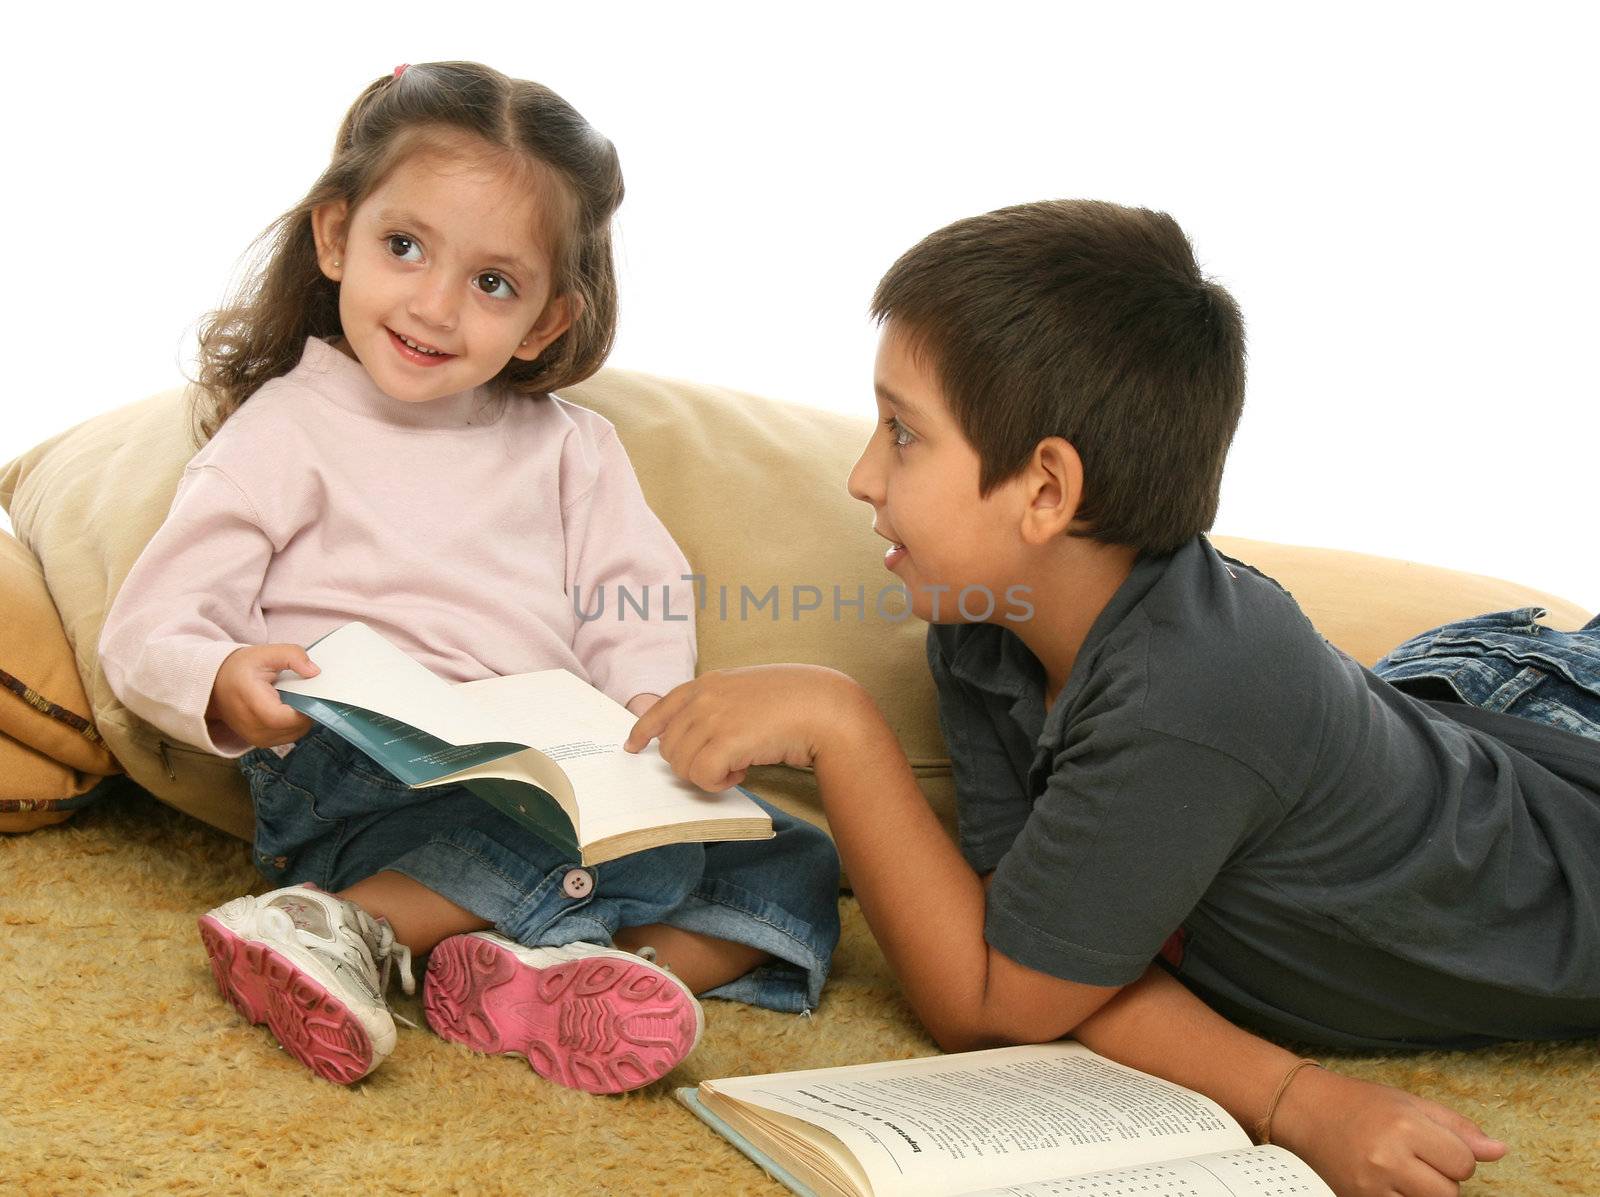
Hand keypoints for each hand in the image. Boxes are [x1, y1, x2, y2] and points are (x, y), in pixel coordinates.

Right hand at [206, 643, 320, 748]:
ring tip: (292, 698)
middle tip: (303, 692)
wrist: (217, 685)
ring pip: (295, 733)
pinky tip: (287, 708)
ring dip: (301, 717)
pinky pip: (289, 736)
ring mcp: (256, 738)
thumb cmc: (241, 668)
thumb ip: (293, 656)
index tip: (311, 693)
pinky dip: (295, 723)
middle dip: (307, 709)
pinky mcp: (261, 742)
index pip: (282, 717)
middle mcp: (251, 726)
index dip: (303, 708)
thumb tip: (314, 672)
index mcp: (250, 701)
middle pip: (294, 727)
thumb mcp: (266, 653)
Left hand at [623, 665, 863, 790]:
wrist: (825, 706)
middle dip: (690, 764)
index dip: (642, 730)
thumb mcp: (747, 692)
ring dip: (708, 775)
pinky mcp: (725, 741)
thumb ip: (718, 706)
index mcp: (707, 683)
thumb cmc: (796, 701)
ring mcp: (713, 718)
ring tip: (738, 765)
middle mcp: (704, 697)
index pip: (660, 708)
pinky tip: (742, 772)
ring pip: (682, 766)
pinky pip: (702, 777)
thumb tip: (696, 737)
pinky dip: (719, 783)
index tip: (633, 745)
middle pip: (670, 748)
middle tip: (724, 764)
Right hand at [1271, 1065, 1506, 1195]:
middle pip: (1449, 1193)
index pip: (1464, 1162)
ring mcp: (1371, 1186)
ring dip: (1423, 1194)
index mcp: (1405, 1126)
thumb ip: (1457, 1128)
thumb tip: (1499, 1150)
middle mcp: (1388, 1157)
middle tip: (1418, 1160)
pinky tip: (1390, 1184)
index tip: (1436, 1145)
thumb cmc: (1360, 1103)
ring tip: (1403, 1172)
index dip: (1455, 1155)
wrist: (1305, 1111)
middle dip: (1442, 1178)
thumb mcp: (1410, 1103)